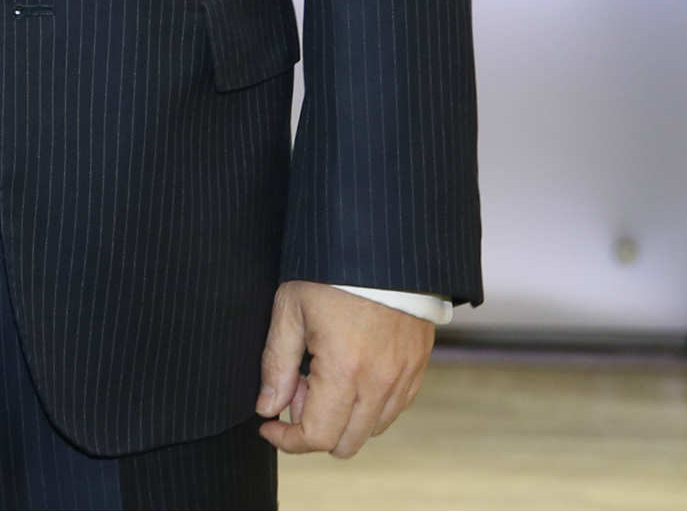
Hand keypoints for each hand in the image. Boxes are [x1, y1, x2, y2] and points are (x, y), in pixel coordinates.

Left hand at [256, 281, 434, 456]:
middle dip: (314, 427)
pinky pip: (393, 408)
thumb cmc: (329, 271)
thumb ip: (277, 365)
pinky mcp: (418, 367)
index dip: (288, 440)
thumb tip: (268, 408)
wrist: (381, 244)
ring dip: (343, 418)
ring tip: (323, 374)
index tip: (269, 425)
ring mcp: (404, 377)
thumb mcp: (290, 310)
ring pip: (372, 430)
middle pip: (346, 443)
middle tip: (297, 387)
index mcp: (345, 370)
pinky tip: (350, 371)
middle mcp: (380, 382)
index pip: (318, 436)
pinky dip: (368, 405)